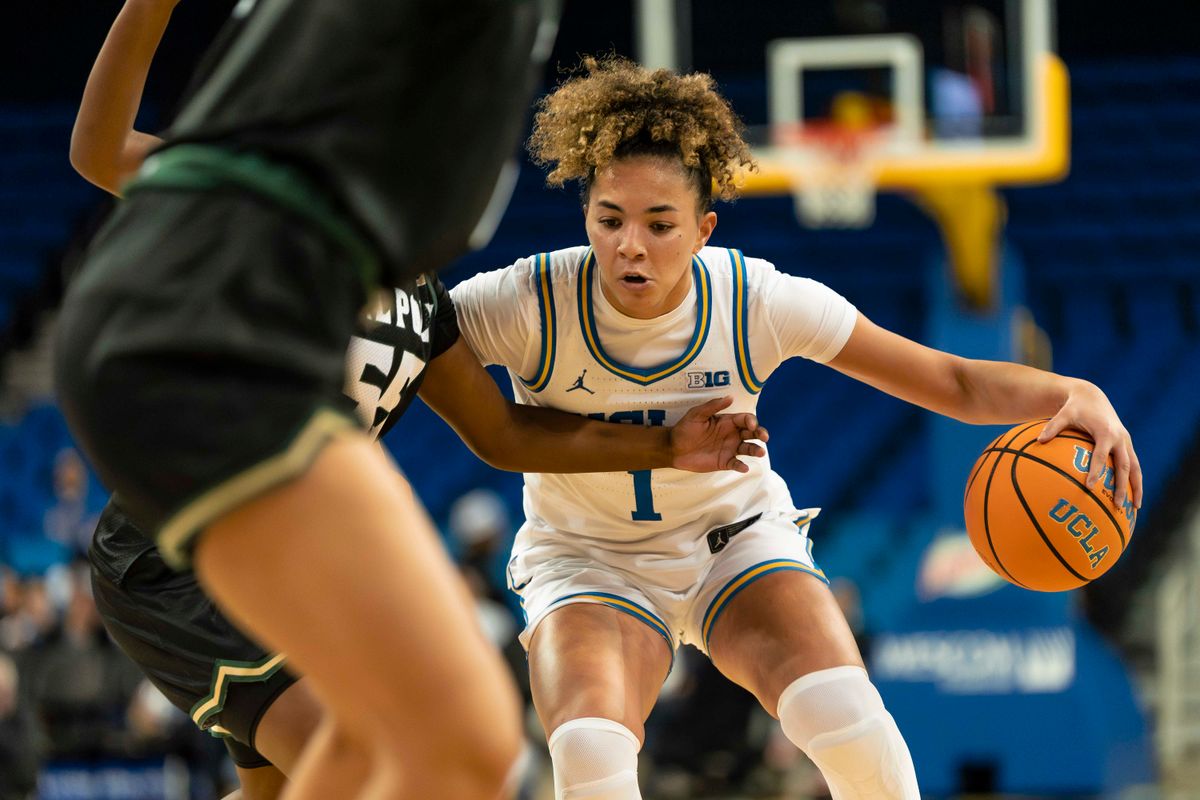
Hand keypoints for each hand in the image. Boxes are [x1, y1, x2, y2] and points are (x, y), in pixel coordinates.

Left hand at [669, 396, 768, 473]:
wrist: (673, 449)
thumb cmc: (684, 429)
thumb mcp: (696, 414)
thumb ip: (713, 406)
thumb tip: (730, 397)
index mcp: (727, 422)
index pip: (745, 419)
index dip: (751, 421)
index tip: (751, 425)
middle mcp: (731, 434)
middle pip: (752, 433)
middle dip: (760, 433)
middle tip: (764, 437)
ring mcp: (729, 448)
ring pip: (748, 448)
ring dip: (756, 450)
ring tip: (760, 452)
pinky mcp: (724, 462)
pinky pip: (736, 463)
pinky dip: (741, 466)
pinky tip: (743, 467)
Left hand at [1038, 381, 1141, 509]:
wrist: (1092, 396)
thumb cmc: (1074, 407)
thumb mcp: (1063, 414)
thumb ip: (1052, 427)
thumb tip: (1038, 440)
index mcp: (1106, 432)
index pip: (1101, 456)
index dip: (1096, 471)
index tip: (1091, 487)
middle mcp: (1120, 438)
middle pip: (1124, 466)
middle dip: (1121, 486)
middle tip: (1117, 505)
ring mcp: (1125, 442)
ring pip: (1135, 468)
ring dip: (1136, 488)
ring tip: (1135, 508)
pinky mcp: (1126, 445)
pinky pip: (1134, 465)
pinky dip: (1135, 481)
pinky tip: (1133, 498)